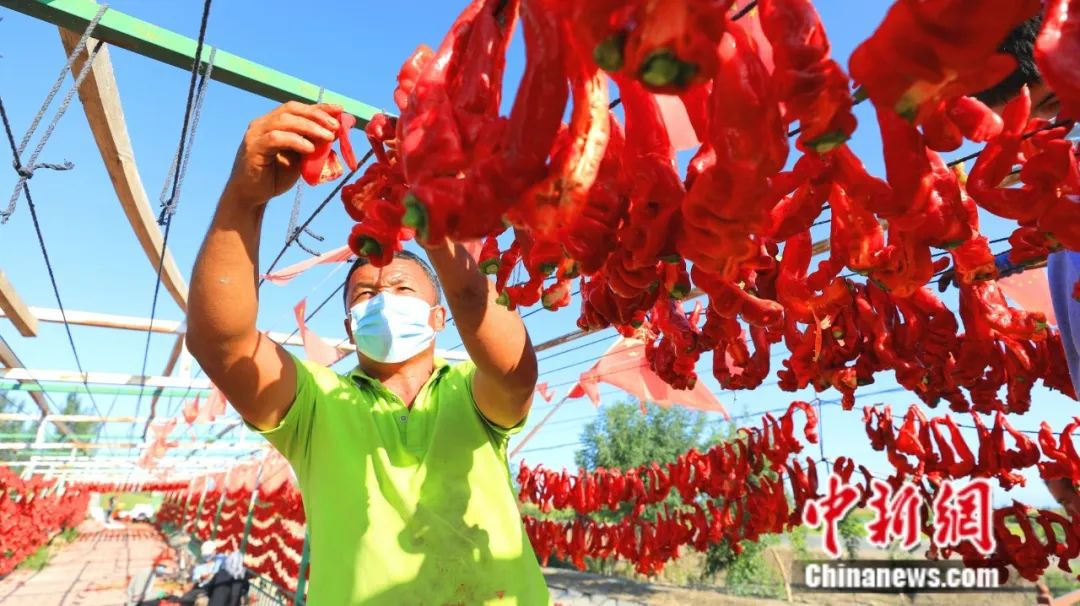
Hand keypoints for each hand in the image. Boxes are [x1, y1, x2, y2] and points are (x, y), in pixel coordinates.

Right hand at [224, 102, 341, 205]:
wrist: (252, 196)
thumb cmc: (275, 176)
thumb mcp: (300, 158)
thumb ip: (312, 144)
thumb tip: (334, 134)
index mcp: (274, 122)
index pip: (298, 108)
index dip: (319, 108)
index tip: (339, 109)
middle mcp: (263, 123)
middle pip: (292, 109)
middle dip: (316, 115)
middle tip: (335, 126)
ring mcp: (256, 134)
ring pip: (284, 120)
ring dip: (309, 127)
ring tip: (328, 137)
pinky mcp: (253, 147)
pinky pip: (276, 138)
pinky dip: (295, 140)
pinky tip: (309, 148)